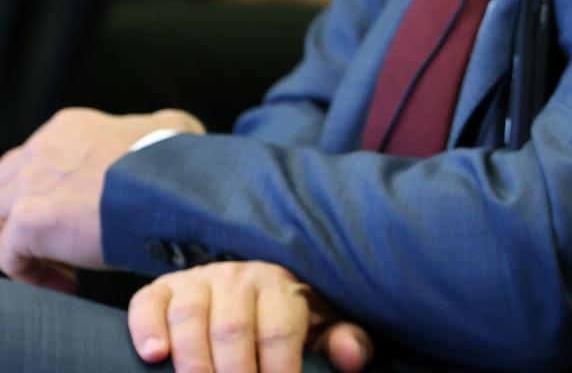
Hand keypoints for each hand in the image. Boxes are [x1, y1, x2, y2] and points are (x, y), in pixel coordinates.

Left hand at [0, 108, 202, 285]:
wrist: (176, 189)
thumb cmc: (177, 163)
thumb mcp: (168, 126)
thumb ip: (143, 129)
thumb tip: (155, 134)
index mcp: (68, 129)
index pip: (31, 164)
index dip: (48, 195)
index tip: (75, 218)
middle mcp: (42, 150)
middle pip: (5, 192)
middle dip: (25, 220)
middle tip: (59, 244)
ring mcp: (30, 185)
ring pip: (1, 225)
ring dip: (26, 249)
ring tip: (62, 267)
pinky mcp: (29, 221)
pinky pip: (10, 258)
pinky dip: (35, 275)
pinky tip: (69, 282)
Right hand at [129, 261, 374, 372]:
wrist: (236, 284)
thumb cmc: (281, 319)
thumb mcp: (316, 327)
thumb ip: (340, 341)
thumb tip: (353, 360)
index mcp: (282, 287)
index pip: (280, 329)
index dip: (279, 369)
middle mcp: (240, 278)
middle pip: (234, 326)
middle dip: (234, 371)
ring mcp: (198, 281)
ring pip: (191, 314)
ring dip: (192, 358)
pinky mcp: (161, 289)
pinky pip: (148, 302)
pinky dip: (147, 328)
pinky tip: (153, 356)